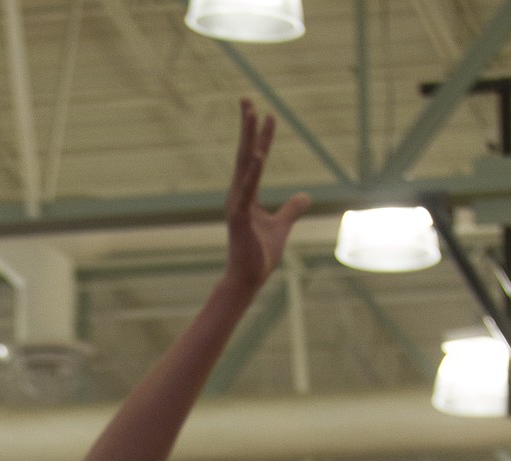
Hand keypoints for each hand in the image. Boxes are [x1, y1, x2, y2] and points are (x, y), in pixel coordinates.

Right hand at [224, 99, 310, 295]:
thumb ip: (292, 209)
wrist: (248, 279)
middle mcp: (238, 194)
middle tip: (247, 98)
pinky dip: (253, 172)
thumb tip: (306, 196)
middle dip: (246, 126)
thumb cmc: (260, 255)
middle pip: (244, 153)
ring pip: (244, 165)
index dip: (262, 136)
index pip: (255, 158)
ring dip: (248, 139)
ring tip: (252, 114)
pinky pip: (248, 190)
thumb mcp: (282, 226)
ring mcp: (237, 204)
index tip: (269, 114)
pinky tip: (259, 154)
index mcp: (247, 194)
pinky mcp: (239, 217)